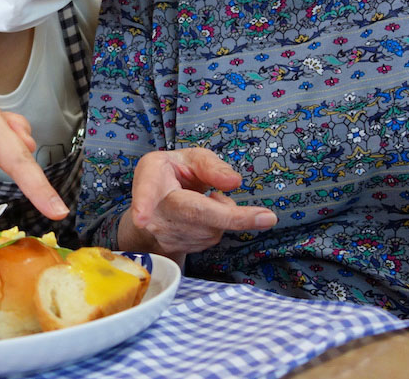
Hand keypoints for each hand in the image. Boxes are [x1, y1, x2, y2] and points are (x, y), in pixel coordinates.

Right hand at [121, 148, 277, 258]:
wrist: (153, 208)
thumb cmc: (172, 177)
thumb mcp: (188, 159)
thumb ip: (210, 165)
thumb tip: (234, 182)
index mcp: (150, 179)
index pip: (147, 191)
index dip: (143, 205)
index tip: (141, 218)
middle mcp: (152, 212)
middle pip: (195, 216)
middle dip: (233, 217)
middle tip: (267, 217)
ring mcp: (162, 236)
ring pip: (210, 230)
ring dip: (224, 215)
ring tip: (208, 198)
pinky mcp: (174, 250)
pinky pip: (209, 239)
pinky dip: (217, 226)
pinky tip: (204, 215)